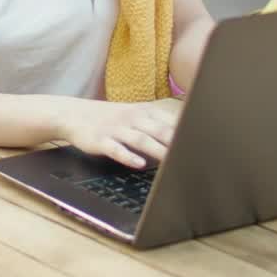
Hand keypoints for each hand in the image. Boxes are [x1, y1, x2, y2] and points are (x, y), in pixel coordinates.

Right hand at [60, 98, 182, 169]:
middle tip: (193, 154)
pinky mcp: (100, 140)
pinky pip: (115, 149)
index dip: (186, 131)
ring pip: (140, 139)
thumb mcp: (133, 115)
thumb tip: (184, 136)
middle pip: (158, 130)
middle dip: (176, 141)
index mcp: (142, 112)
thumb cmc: (109, 118)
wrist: (73, 114)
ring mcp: (115, 129)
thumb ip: (156, 124)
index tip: (203, 143)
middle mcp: (131, 118)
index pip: (169, 121)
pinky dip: (127, 156)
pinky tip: (138, 164)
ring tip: (172, 161)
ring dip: (157, 149)